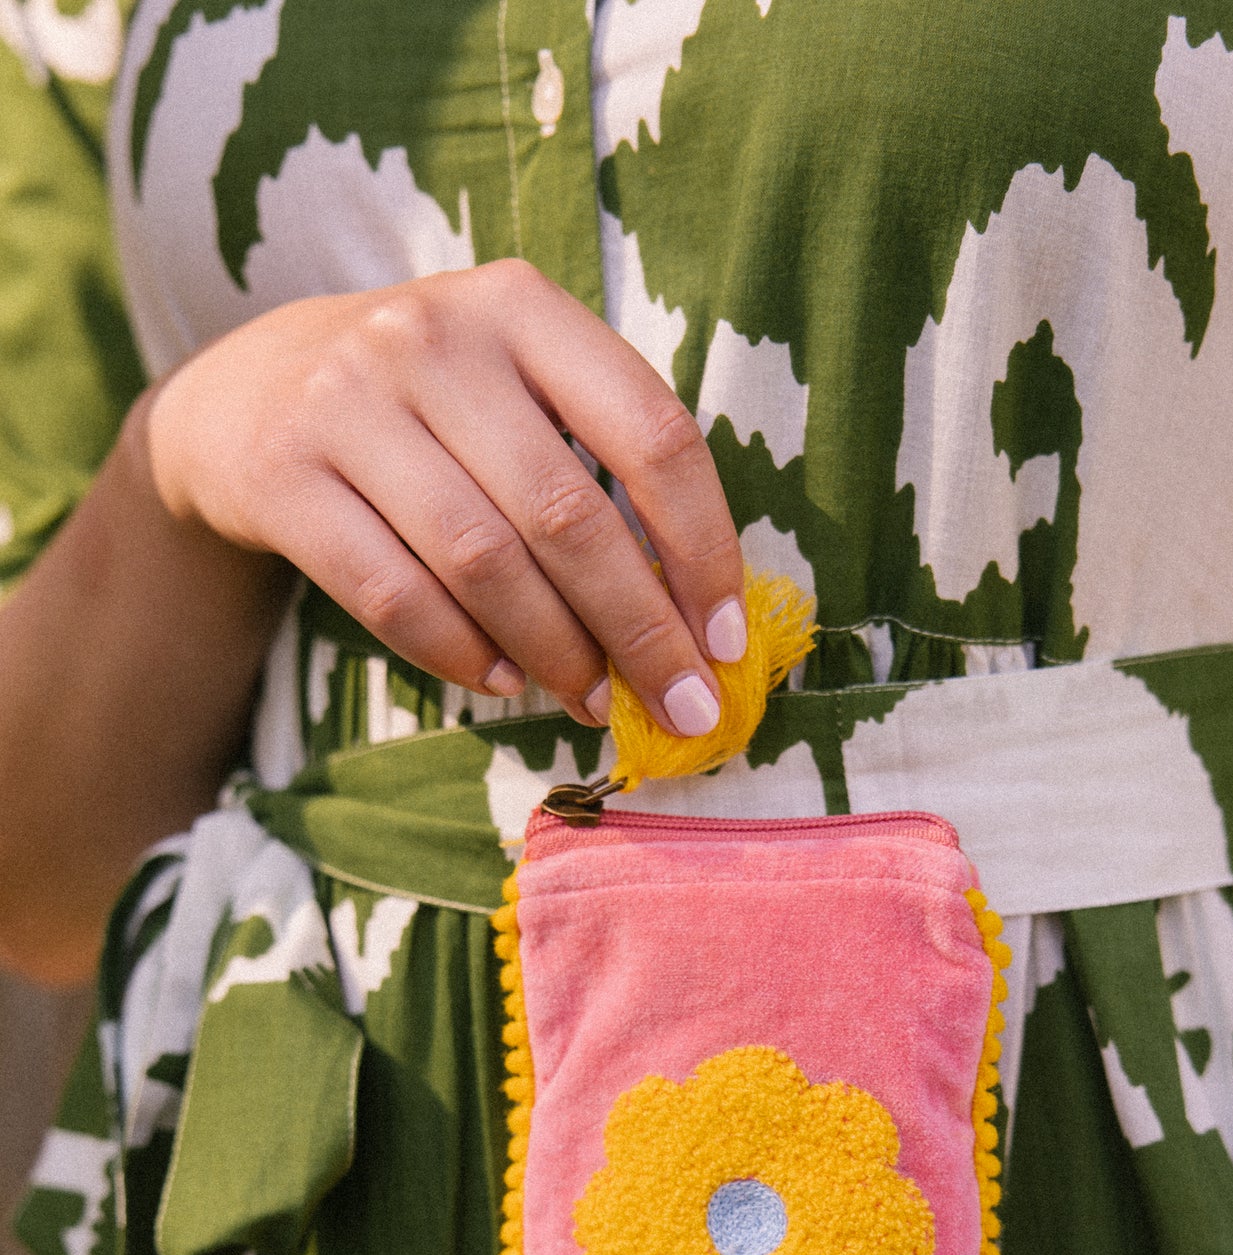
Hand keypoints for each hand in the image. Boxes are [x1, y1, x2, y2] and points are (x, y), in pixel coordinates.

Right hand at [146, 259, 744, 734]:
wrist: (245, 394)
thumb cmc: (427, 407)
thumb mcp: (514, 386)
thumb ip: (601, 468)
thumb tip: (693, 622)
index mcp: (521, 305)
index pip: (651, 432)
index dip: (703, 548)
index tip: (727, 641)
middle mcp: (433, 338)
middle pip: (568, 514)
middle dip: (640, 632)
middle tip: (681, 709)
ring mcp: (346, 402)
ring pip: (483, 562)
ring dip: (555, 653)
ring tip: (591, 701)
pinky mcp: (283, 477)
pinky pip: (393, 594)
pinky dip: (460, 653)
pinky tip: (503, 681)